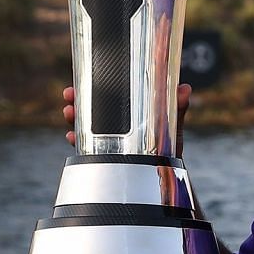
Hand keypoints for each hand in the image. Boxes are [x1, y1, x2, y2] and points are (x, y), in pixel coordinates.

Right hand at [62, 83, 191, 149]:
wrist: (164, 176)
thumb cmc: (168, 147)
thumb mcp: (172, 126)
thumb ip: (178, 109)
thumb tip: (185, 89)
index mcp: (128, 114)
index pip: (108, 95)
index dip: (94, 86)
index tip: (83, 77)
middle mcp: (115, 126)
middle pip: (91, 108)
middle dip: (77, 100)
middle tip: (69, 94)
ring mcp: (107, 141)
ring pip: (84, 126)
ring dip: (73, 118)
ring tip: (68, 112)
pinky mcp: (104, 156)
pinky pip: (86, 148)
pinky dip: (78, 142)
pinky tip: (72, 137)